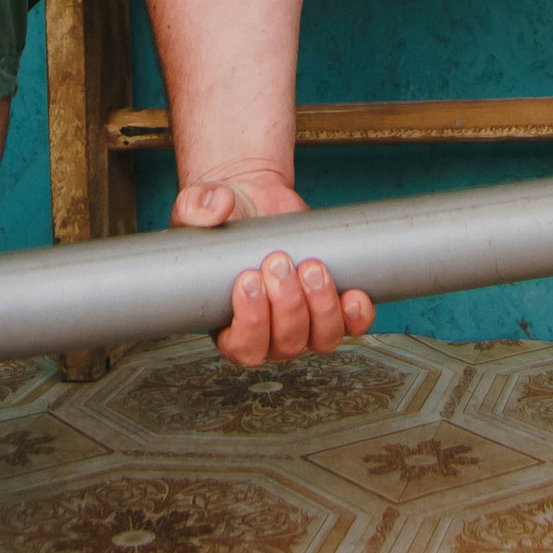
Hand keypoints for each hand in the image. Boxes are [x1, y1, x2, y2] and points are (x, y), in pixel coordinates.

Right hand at [173, 169, 375, 365]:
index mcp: (230, 327)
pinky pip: (352, 326)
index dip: (250, 322)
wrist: (258, 205)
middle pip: (286, 343)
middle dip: (287, 304)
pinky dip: (357, 315)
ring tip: (312, 266)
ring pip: (321, 339)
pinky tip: (353, 294)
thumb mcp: (197, 210)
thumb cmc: (225, 221)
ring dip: (322, 307)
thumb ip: (195, 208)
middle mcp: (270, 335)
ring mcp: (305, 324)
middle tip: (278, 261)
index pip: (243, 347)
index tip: (248, 280)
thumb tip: (215, 207)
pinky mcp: (332, 306)